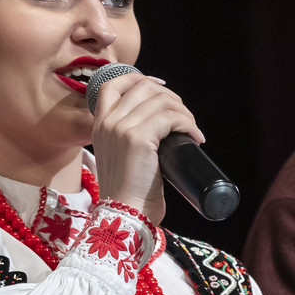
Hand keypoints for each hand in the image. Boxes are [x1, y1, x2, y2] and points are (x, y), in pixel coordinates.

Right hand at [89, 70, 202, 223]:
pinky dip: (188, 124)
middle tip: (184, 118)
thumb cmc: (130, 192)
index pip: (113, 84)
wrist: (125, 215)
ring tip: (192, 130)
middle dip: (171, 97)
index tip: (162, 87)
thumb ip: (128, 138)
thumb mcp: (121, 157)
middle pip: (143, 87)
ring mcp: (120, 128)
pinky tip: (195, 137)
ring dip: (184, 112)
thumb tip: (160, 124)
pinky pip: (171, 117)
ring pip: (161, 100)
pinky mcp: (137, 137)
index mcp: (99, 125)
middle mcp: (107, 122)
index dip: (139, 79)